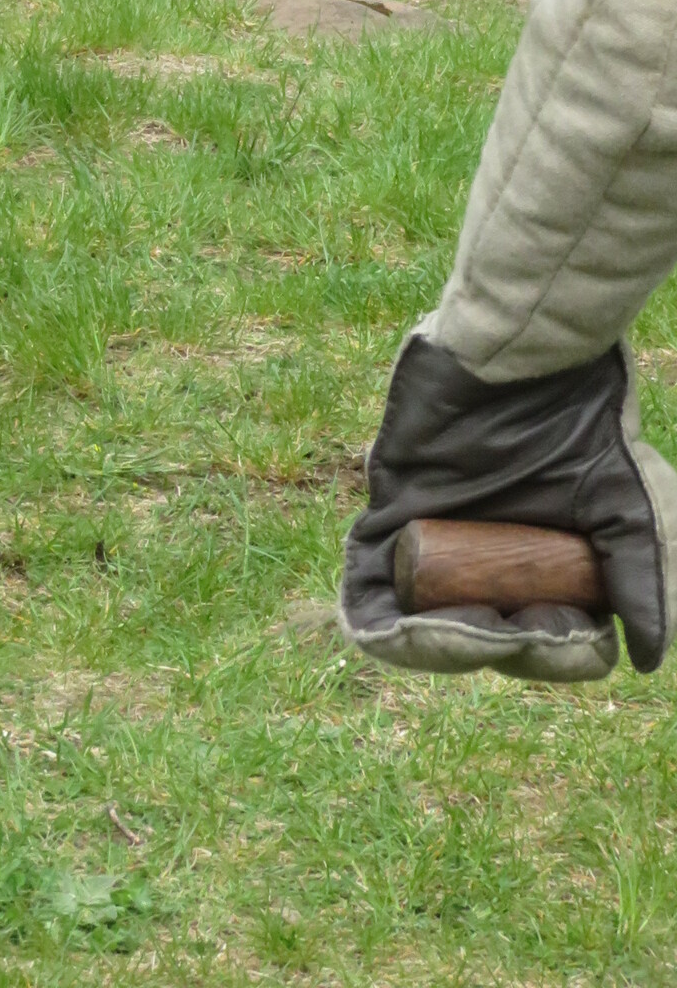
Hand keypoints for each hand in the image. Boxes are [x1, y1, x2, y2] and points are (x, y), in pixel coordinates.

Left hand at [340, 328, 676, 683]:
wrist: (523, 359)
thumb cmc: (582, 427)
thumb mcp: (627, 507)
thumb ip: (640, 580)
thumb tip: (645, 658)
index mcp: (549, 575)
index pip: (549, 642)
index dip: (553, 653)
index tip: (561, 630)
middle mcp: (491, 570)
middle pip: (485, 641)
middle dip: (499, 646)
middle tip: (513, 627)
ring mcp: (437, 548)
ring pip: (425, 629)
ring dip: (440, 645)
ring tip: (466, 630)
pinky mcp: (388, 518)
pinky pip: (371, 587)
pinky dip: (380, 624)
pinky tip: (401, 630)